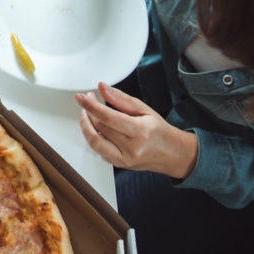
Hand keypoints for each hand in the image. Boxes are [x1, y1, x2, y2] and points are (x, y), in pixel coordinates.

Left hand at [75, 82, 198, 178]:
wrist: (172, 154)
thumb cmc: (159, 130)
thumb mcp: (145, 109)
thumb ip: (121, 98)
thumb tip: (102, 87)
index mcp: (140, 131)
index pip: (109, 118)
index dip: (91, 106)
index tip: (81, 97)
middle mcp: (132, 148)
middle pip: (100, 128)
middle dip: (89, 112)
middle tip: (88, 101)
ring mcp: (125, 160)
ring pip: (95, 142)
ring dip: (86, 126)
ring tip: (86, 113)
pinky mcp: (120, 165)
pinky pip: (99, 151)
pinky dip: (93, 137)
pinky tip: (94, 128)